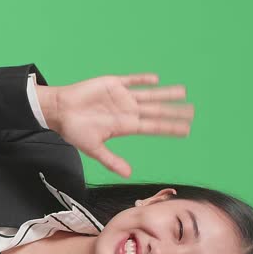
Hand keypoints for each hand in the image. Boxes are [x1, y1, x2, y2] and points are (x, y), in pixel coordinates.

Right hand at [51, 73, 193, 177]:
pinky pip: (132, 80)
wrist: (59, 110)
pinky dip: (143, 79)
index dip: (170, 127)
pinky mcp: (112, 83)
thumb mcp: (93, 148)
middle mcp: (127, 111)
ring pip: (149, 95)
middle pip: (156, 110)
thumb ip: (111, 160)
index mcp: (125, 126)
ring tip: (183, 92)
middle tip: (193, 111)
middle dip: (174, 111)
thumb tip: (129, 174)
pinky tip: (156, 80)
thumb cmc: (74, 130)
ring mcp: (122, 97)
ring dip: (165, 94)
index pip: (153, 126)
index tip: (187, 129)